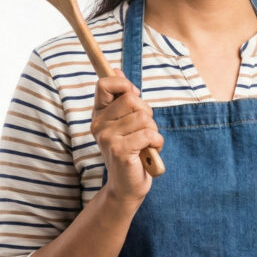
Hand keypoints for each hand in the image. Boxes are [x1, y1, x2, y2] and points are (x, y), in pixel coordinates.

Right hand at [90, 69, 164, 205]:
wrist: (127, 186)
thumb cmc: (131, 152)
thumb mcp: (125, 123)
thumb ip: (121, 98)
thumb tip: (116, 69)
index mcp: (98, 114)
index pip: (105, 84)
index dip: (124, 85)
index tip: (134, 97)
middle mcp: (98, 125)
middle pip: (132, 99)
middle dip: (147, 114)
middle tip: (143, 131)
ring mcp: (107, 138)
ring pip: (145, 117)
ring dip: (153, 131)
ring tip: (145, 144)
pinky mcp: (120, 151)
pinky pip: (149, 134)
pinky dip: (157, 142)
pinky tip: (149, 152)